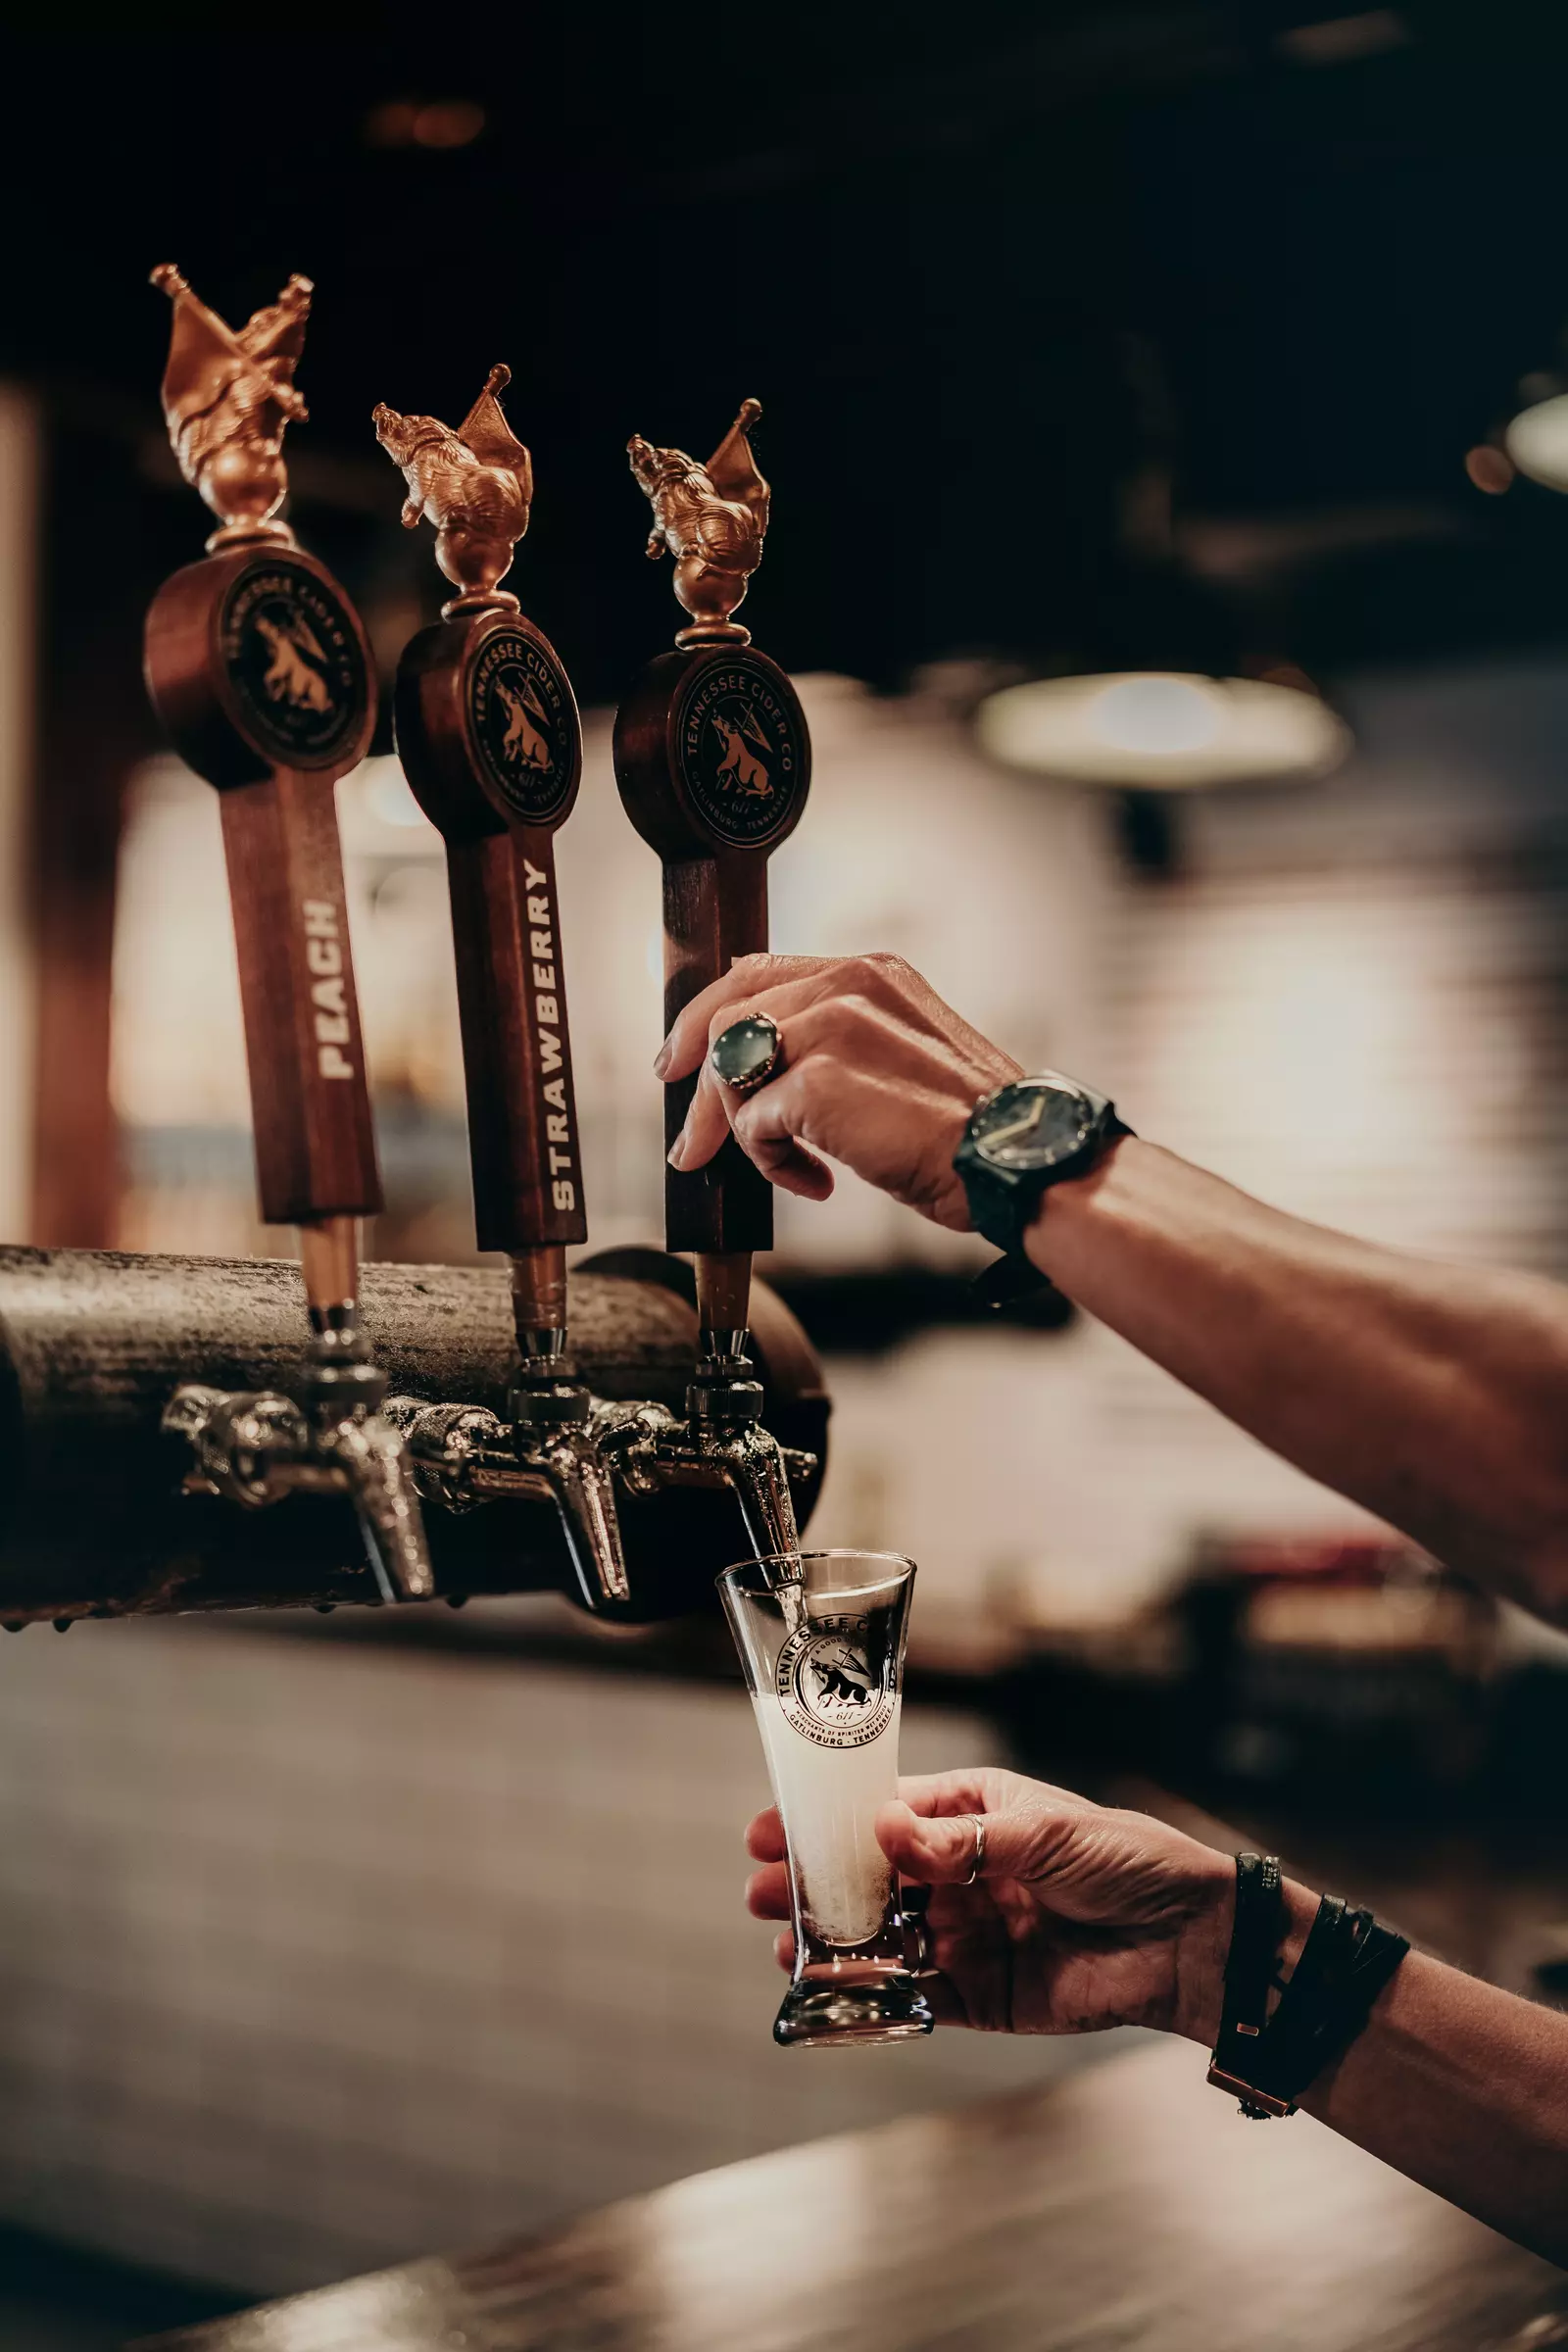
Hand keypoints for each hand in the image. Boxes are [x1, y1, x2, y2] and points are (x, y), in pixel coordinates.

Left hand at [655, 953, 1020, 1230]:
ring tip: (792, 1168)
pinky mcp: (817, 1080)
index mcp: (870, 973)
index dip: (704, 1015)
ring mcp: (830, 1027)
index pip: (758, 972)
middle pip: (725, 1019)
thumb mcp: (900, 1056)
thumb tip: (756, 1071)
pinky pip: (754, 1124)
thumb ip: (836, 1042)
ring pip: (731, 1072)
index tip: (678, 1059)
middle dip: (699, 1089)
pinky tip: (817, 1182)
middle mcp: (847, 985)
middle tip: (691, 1146)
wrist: (1009, 1160)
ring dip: (746, 1133)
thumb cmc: (964, 1128)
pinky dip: (774, 1163)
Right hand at [745, 1766, 1237, 2039]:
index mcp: (973, 1813)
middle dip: (815, 1887)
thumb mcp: (1040, 1832)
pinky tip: (838, 1994)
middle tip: (762, 1896)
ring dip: (836, 1945)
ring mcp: (967, 1934)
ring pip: (883, 1940)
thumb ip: (958, 1842)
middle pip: (871, 1880)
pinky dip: (876, 1999)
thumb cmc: (1126, 1861)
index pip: (884, 1815)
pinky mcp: (982, 1994)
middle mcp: (961, 1872)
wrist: (1190, 1941)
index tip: (769, 1831)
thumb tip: (883, 1831)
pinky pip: (916, 1998)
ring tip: (789, 1950)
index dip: (825, 1823)